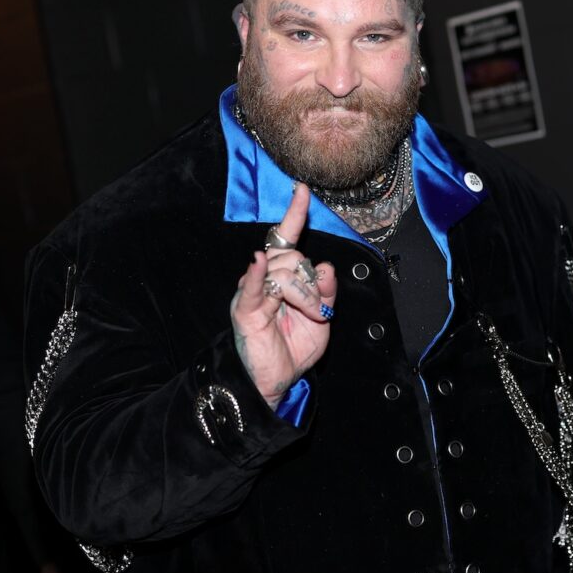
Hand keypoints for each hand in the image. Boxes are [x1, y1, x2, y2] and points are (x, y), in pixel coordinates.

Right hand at [231, 183, 337, 407]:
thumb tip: (327, 266)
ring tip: (306, 316)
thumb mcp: (322, 318)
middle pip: (294, 257)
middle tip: (317, 310)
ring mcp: (252, 291)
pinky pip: (252, 287)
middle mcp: (265, 277)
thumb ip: (327, 292)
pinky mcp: (244, 309)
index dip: (295, 214)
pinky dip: (257, 273)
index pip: (288, 238)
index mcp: (282, 277)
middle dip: (314, 283)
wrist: (274, 381)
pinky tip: (258, 263)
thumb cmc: (293, 349)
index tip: (303, 190)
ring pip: (285, 272)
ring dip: (305, 296)